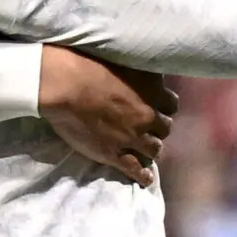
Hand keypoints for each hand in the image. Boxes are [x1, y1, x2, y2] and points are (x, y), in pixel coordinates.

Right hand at [37, 47, 177, 186]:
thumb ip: (140, 72)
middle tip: (147, 125)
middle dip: (157, 127)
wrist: (65, 84)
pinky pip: (136, 169)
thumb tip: (148, 76)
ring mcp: (133, 136)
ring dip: (151, 148)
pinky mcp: (115, 154)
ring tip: (145, 148)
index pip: (171, 103)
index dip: (162, 105)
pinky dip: (143, 175)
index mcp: (152, 90)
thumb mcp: (123, 59)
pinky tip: (145, 177)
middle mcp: (147, 115)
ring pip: (154, 149)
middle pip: (165, 127)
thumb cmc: (88, 63)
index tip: (155, 105)